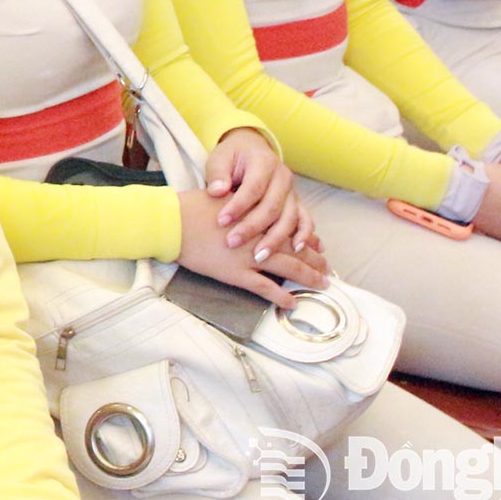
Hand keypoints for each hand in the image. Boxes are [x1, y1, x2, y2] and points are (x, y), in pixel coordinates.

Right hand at [177, 190, 328, 309]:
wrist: (173, 222)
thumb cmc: (193, 206)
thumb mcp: (222, 196)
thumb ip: (242, 203)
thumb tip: (251, 205)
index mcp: (257, 215)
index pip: (289, 226)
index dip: (305, 236)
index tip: (317, 242)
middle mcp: (259, 235)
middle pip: (295, 248)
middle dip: (314, 258)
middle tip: (327, 267)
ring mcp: (250, 256)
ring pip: (289, 268)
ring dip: (308, 277)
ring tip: (322, 284)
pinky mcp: (237, 273)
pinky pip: (266, 288)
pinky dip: (281, 296)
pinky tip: (293, 302)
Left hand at [203, 128, 314, 259]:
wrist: (251, 150)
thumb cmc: (232, 157)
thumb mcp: (219, 159)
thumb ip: (218, 174)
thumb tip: (217, 191)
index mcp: (264, 162)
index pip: (253, 187)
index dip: (238, 205)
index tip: (221, 221)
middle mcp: (283, 177)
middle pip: (272, 206)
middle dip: (252, 227)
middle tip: (232, 242)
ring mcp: (292, 191)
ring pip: (289, 217)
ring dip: (275, 238)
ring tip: (258, 256)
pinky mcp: (297, 203)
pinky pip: (305, 220)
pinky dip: (304, 235)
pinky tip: (296, 249)